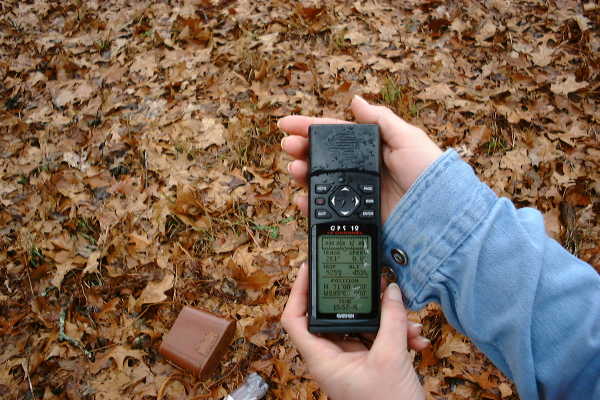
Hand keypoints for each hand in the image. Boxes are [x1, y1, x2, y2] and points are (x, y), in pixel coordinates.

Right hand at [279, 95, 442, 221]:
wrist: (437, 215)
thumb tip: (356, 100)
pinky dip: (309, 204)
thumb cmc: (428, 173)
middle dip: (301, 149)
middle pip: (322, 156)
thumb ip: (380, 120)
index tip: (286, 124)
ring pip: (319, 181)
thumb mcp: (408, 139)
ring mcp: (355, 193)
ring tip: (294, 169)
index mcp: (370, 149)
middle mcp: (360, 169)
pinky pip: (325, 209)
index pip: (334, 134)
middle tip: (287, 146)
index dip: (309, 127)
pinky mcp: (354, 216)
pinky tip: (301, 198)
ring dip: (302, 173)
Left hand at [281, 263, 426, 399]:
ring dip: (386, 320)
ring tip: (407, 321)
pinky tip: (414, 337)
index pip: (295, 320)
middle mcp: (332, 358)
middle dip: (360, 302)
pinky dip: (395, 334)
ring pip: (361, 326)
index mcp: (322, 359)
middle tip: (372, 284)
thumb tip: (391, 291)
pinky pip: (377, 338)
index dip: (298, 292)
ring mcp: (350, 360)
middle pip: (334, 317)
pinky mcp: (368, 362)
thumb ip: (391, 320)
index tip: (309, 269)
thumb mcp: (391, 357)